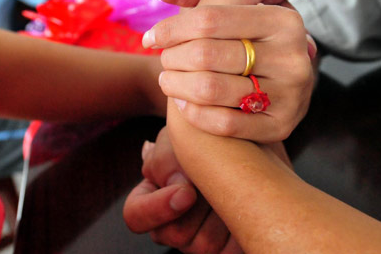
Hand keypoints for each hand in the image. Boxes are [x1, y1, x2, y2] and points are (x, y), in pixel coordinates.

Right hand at [123, 128, 242, 252]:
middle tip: (216, 173)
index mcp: (148, 199)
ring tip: (232, 179)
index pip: (136, 216)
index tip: (187, 192)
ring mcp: (198, 241)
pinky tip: (245, 197)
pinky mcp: (227, 248)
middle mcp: (170, 225)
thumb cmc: (202, 137)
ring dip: (223, 206)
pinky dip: (242, 220)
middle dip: (200, 203)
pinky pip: (231, 248)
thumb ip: (165, 158)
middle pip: (174, 234)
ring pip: (205, 243)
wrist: (243, 142)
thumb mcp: (177, 137)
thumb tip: (177, 185)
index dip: (157, 208)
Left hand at [145, 0, 315, 142]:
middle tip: (165, 60)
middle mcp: (292, 56)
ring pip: (210, 88)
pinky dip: (193, 112)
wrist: (279, 85)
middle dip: (172, 57)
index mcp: (282, 20)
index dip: (171, 28)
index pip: (209, 18)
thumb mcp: (235, 7)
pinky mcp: (281, 125)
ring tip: (168, 79)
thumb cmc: (245, 39)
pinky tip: (184, 103)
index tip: (150, 38)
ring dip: (175, 84)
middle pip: (205, 54)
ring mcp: (290, 94)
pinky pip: (223, 122)